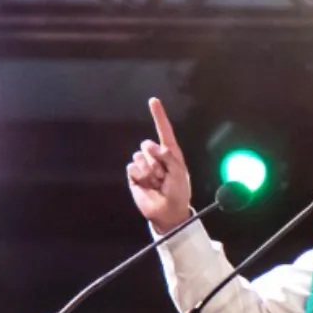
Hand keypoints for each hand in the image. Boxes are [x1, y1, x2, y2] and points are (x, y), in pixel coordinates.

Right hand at [126, 97, 193, 233]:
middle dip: (156, 160)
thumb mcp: (179, 171)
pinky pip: (132, 168)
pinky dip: (141, 177)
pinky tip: (147, 186)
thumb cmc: (178, 191)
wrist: (168, 212)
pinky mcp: (134, 176)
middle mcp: (156, 157)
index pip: (164, 130)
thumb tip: (147, 147)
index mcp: (170, 153)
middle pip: (148, 145)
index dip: (158, 115)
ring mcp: (144, 166)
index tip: (153, 101)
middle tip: (164, 176)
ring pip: (139, 157)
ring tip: (157, 183)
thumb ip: (167, 155)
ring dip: (149, 171)